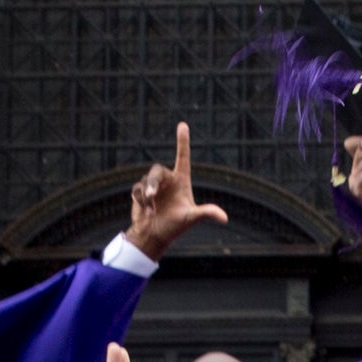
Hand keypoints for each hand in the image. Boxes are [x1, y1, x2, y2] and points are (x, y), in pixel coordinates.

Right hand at [130, 122, 225, 258]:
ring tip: (151, 212)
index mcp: (181, 181)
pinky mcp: (140, 193)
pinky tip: (147, 214)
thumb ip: (206, 214)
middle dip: (153, 182)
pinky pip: (137, 189)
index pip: (182, 157)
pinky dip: (141, 201)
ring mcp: (153, 186)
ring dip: (147, 195)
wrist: (154, 237)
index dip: (182, 141)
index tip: (183, 125)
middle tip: (152, 195)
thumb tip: (224, 218)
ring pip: (146, 180)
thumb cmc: (175, 227)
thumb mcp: (191, 218)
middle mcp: (167, 181)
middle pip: (157, 170)